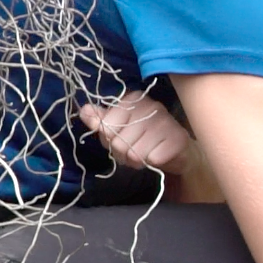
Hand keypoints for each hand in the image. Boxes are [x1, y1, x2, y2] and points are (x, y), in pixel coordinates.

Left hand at [79, 91, 196, 174]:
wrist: (177, 149)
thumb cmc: (144, 137)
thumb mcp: (119, 128)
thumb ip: (101, 120)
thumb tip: (84, 111)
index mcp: (132, 99)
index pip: (106, 127)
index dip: (111, 140)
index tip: (123, 139)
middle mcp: (150, 106)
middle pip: (120, 142)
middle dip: (125, 154)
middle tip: (136, 150)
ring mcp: (165, 121)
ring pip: (135, 153)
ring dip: (139, 160)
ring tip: (147, 153)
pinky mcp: (177, 138)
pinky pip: (153, 159)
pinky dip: (154, 162)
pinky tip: (159, 155)